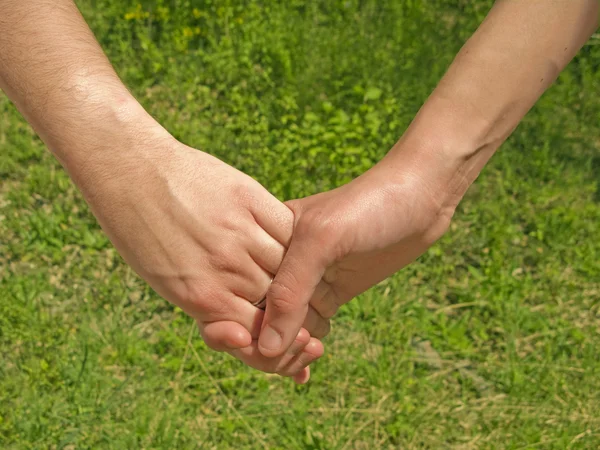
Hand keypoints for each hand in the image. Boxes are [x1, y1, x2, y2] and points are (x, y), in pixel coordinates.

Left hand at [76, 132, 328, 381]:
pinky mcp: (248, 198)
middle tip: (301, 297)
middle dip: (293, 304)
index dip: (276, 333)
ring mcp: (238, 231)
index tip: (287, 326)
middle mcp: (223, 267)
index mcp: (199, 295)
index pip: (256, 330)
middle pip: (277, 299)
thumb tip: (243, 321)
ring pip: (288, 263)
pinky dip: (292, 236)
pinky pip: (286, 227)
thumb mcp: (166, 279)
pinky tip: (291, 236)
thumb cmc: (140, 231)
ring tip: (298, 265)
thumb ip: (207, 301)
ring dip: (296, 269)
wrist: (130, 171)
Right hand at [257, 146, 454, 356]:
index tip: (263, 348)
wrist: (419, 198)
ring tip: (313, 352)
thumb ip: (290, 289)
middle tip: (305, 350)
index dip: (247, 327)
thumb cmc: (369, 207)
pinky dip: (308, 345)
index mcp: (265, 242)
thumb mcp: (323, 240)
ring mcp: (308, 279)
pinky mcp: (332, 291)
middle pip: (260, 317)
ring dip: (294, 348)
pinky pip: (311, 326)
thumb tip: (265, 347)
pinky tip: (311, 362)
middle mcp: (281, 263)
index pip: (241, 295)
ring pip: (286, 327)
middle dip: (275, 343)